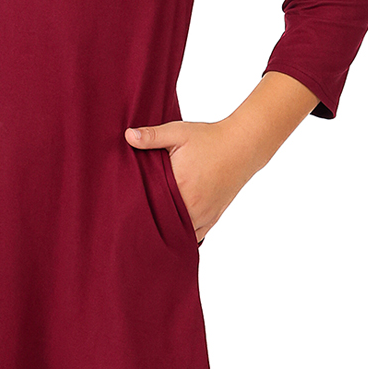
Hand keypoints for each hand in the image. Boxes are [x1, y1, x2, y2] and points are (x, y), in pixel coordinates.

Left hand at [123, 117, 252, 241]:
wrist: (243, 146)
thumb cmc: (210, 138)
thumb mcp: (178, 132)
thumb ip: (152, 136)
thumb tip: (127, 136)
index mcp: (180, 186)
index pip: (151, 206)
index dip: (136, 209)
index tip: (125, 209)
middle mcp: (193, 205)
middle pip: (163, 224)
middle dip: (149, 223)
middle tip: (131, 223)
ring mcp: (204, 214)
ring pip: (179, 233)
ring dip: (165, 231)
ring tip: (149, 230)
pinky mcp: (213, 217)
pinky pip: (194, 236)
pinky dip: (182, 236)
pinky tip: (170, 234)